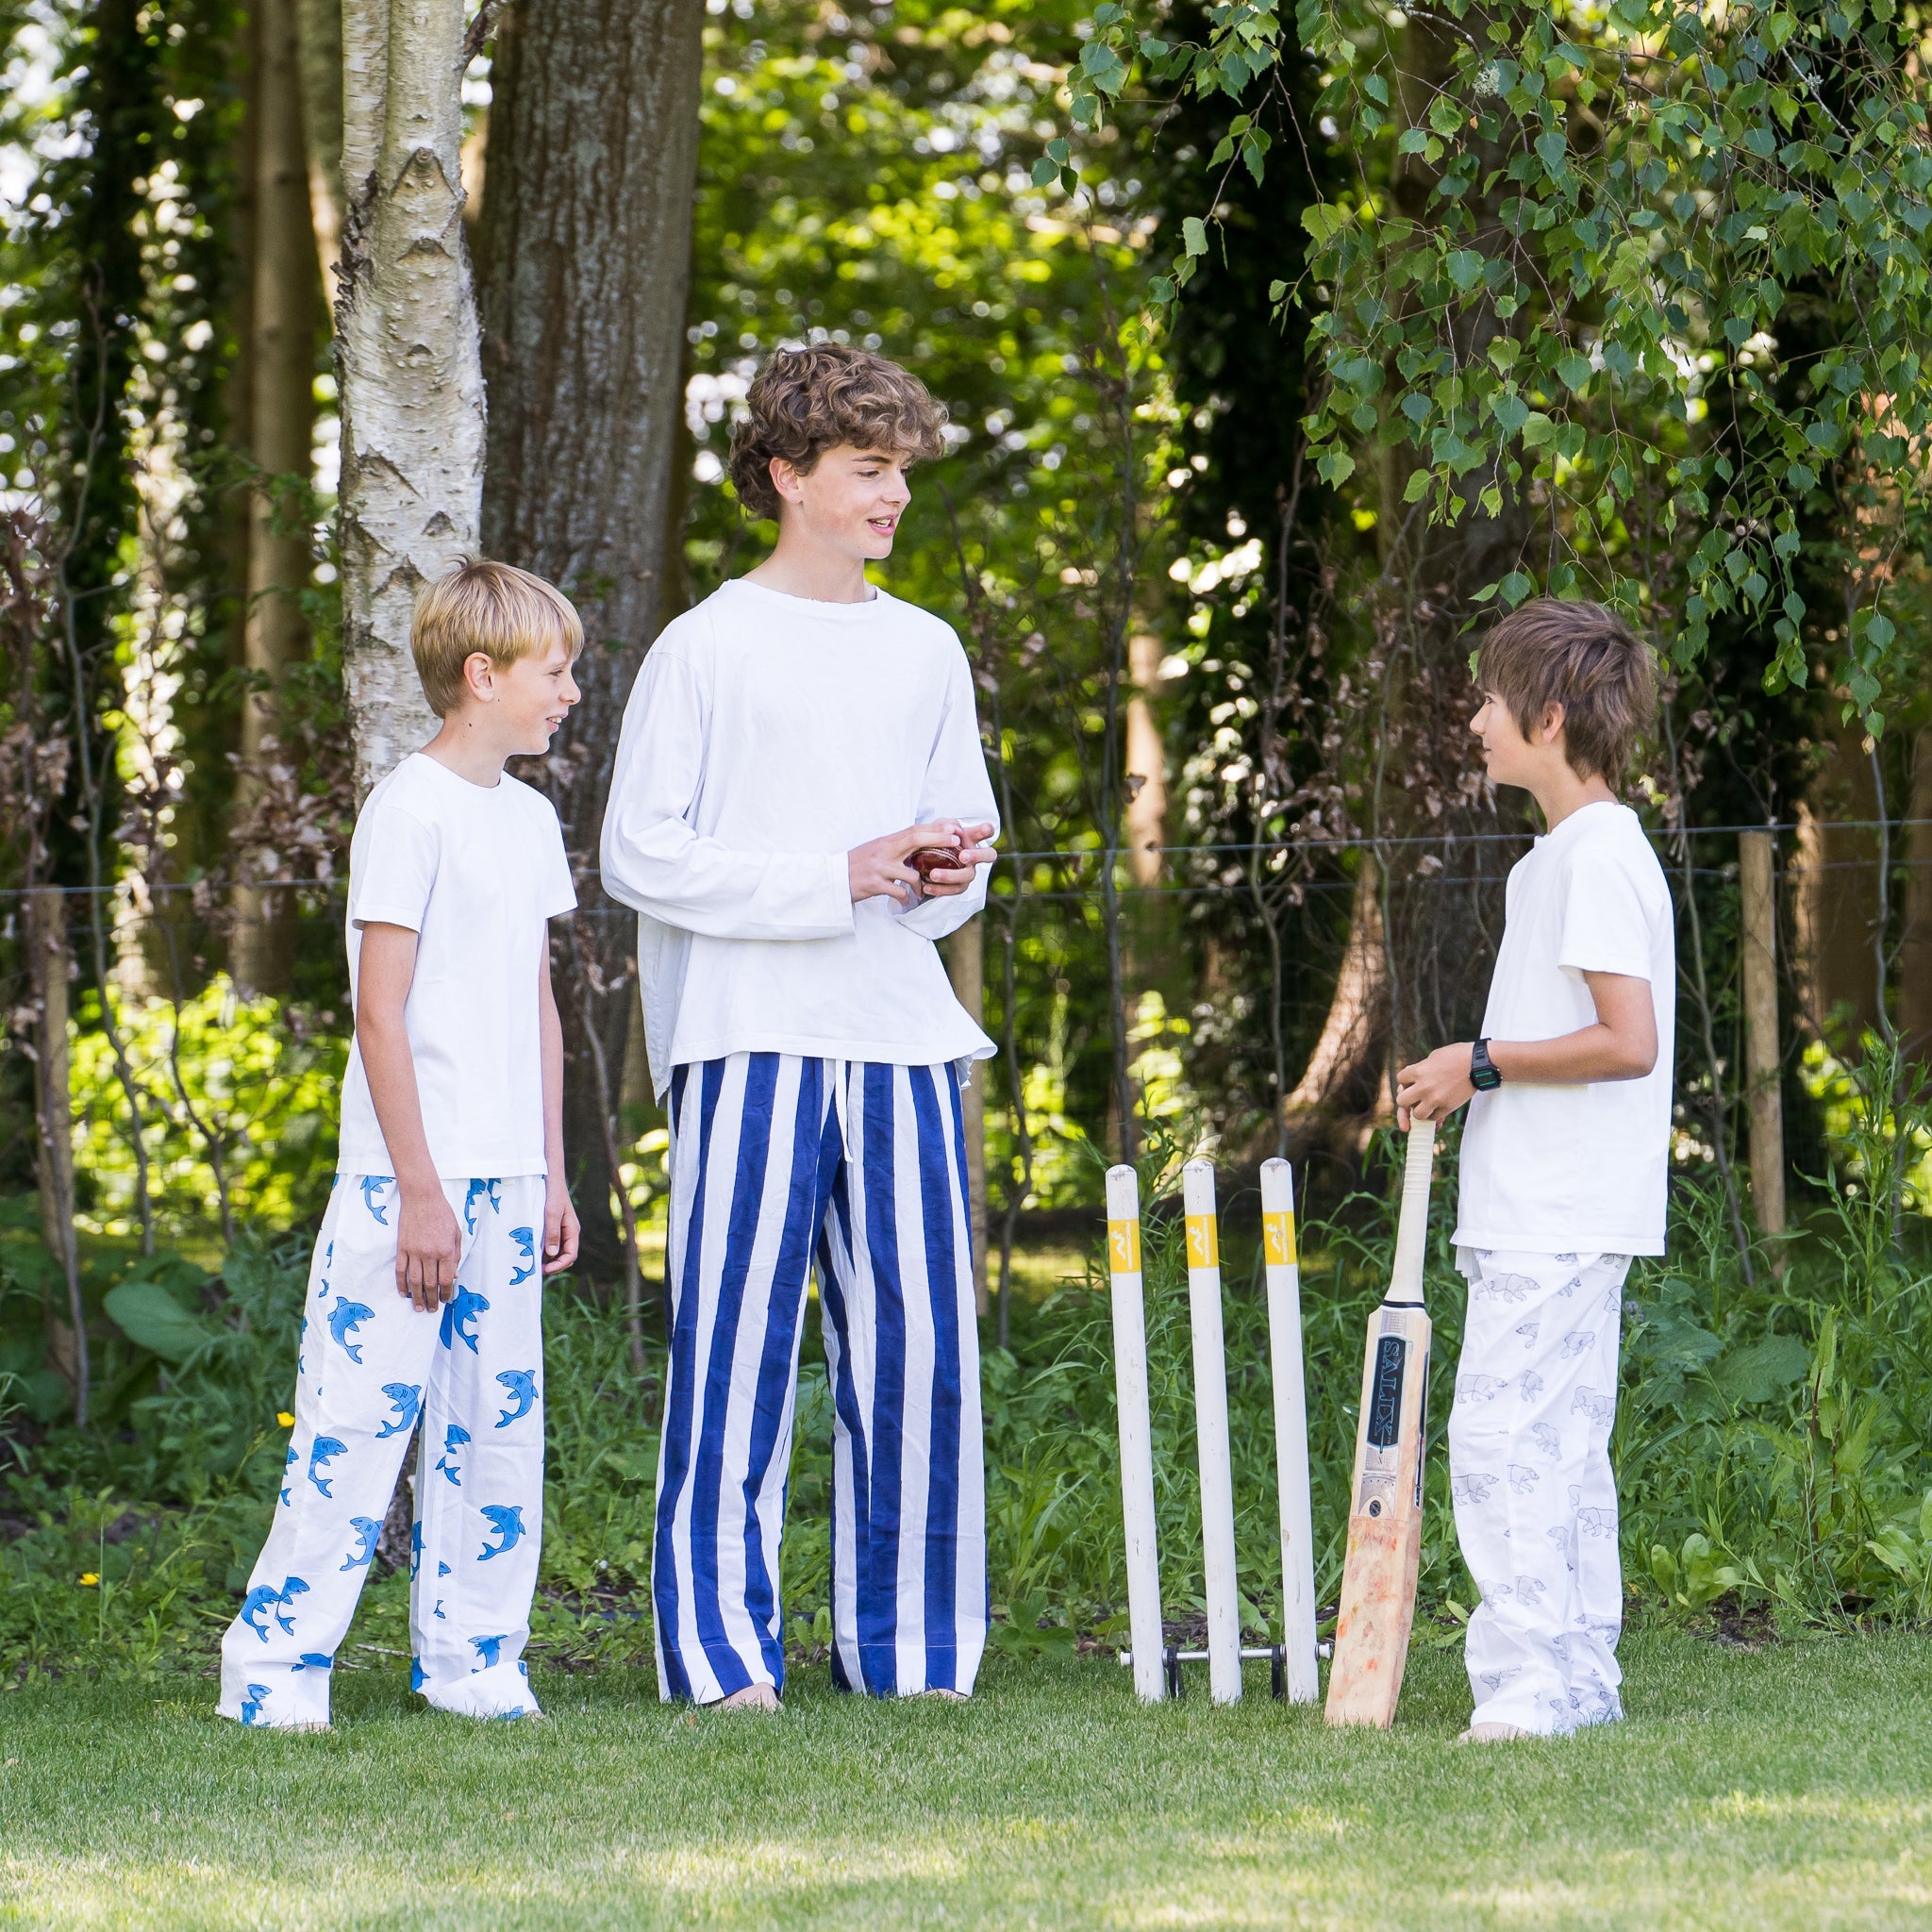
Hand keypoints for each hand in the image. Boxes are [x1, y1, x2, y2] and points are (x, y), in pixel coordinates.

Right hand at [395, 1182, 461, 1311]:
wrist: (422, 1198)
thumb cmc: (442, 1214)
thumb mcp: (456, 1233)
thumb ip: (455, 1255)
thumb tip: (454, 1275)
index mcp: (446, 1250)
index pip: (446, 1279)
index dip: (446, 1293)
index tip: (445, 1300)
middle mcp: (430, 1253)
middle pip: (430, 1284)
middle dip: (432, 1299)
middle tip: (431, 1310)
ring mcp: (414, 1251)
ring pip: (414, 1280)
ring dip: (417, 1296)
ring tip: (419, 1307)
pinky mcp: (402, 1248)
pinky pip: (401, 1270)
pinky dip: (401, 1284)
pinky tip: (403, 1293)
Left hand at [544, 1182, 579, 1275]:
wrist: (550, 1178)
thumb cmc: (553, 1194)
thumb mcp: (552, 1213)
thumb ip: (553, 1233)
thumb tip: (552, 1254)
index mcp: (572, 1230)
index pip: (571, 1254)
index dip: (560, 1265)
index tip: (546, 1269)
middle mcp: (569, 1232)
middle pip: (566, 1256)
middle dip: (555, 1265)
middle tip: (538, 1269)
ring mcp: (562, 1229)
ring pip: (558, 1251)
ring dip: (549, 1259)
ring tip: (535, 1262)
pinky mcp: (553, 1226)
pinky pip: (551, 1243)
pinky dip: (544, 1250)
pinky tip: (534, 1250)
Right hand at [848, 821, 965, 905]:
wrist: (833, 879)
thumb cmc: (858, 864)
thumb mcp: (877, 850)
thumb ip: (897, 846)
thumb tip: (920, 841)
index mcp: (886, 841)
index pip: (914, 830)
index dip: (935, 829)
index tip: (954, 829)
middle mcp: (883, 851)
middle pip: (915, 840)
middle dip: (938, 841)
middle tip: (957, 846)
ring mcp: (879, 868)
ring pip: (911, 874)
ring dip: (921, 885)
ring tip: (922, 891)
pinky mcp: (874, 885)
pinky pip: (898, 892)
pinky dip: (905, 898)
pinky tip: (905, 901)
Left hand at [917, 821, 996, 897]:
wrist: (923, 860)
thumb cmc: (936, 841)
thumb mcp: (938, 829)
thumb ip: (945, 825)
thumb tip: (951, 829)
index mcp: (972, 839)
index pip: (987, 831)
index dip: (988, 830)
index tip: (984, 829)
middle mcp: (975, 856)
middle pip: (989, 855)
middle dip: (977, 855)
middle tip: (962, 856)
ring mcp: (969, 872)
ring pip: (967, 876)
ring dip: (950, 875)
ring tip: (933, 874)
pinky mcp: (959, 886)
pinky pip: (953, 890)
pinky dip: (940, 889)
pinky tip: (927, 886)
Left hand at [1395, 1043, 1475, 1129]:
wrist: (1479, 1063)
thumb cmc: (1458, 1056)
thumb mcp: (1434, 1057)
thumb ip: (1420, 1069)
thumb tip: (1411, 1081)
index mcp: (1419, 1071)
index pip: (1400, 1080)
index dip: (1406, 1081)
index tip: (1412, 1081)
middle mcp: (1424, 1086)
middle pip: (1401, 1101)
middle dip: (1407, 1099)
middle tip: (1414, 1097)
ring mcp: (1436, 1098)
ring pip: (1417, 1115)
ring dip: (1420, 1111)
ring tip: (1426, 1105)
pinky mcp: (1448, 1107)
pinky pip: (1433, 1118)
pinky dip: (1434, 1115)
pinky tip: (1437, 1108)